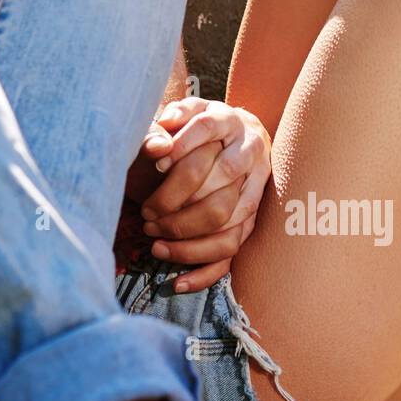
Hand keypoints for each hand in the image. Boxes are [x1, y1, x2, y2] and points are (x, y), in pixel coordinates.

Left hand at [137, 98, 271, 292]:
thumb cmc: (190, 129)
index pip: (207, 128)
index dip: (181, 146)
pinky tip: (178, 282)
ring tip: (155, 243)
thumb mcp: (175, 118)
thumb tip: (159, 146)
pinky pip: (233, 250)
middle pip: (221, 180)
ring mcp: (254, 189)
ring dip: (188, 239)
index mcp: (227, 120)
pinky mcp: (250, 220)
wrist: (229, 138)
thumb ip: (160, 125)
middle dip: (177, 201)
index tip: (155, 165)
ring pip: (228, 221)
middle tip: (146, 213)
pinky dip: (205, 271)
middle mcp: (248, 153)